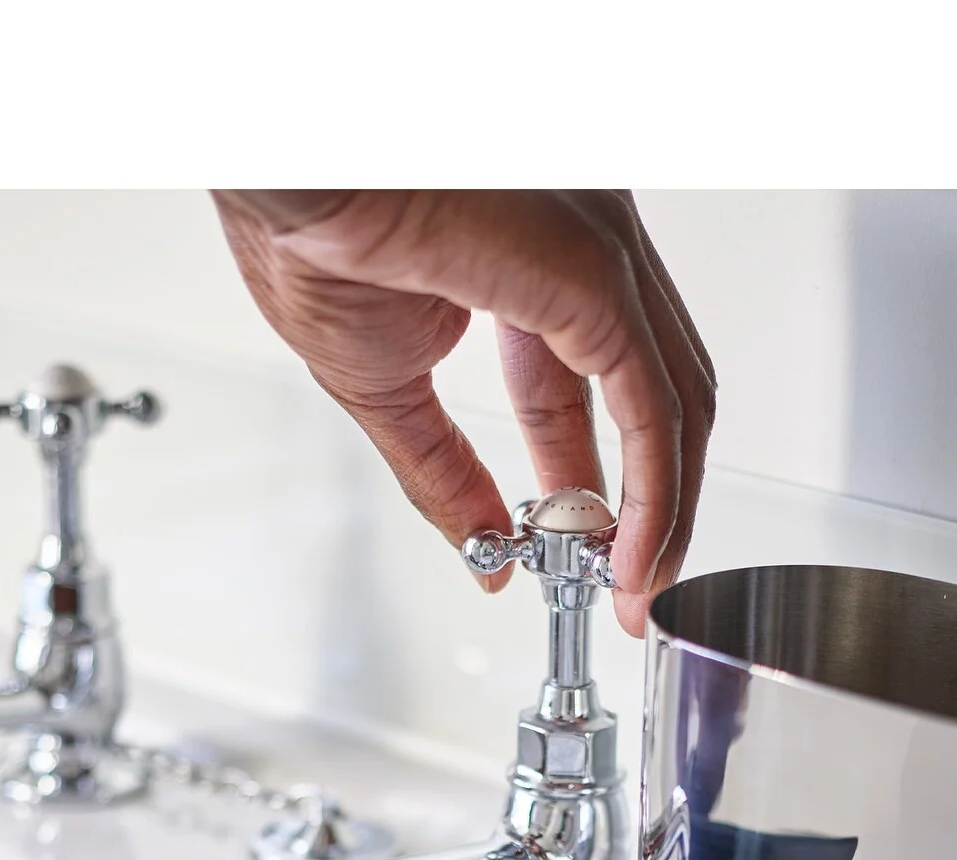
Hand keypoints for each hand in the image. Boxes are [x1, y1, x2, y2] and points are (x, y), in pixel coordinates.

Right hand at [213, 189, 715, 636]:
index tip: (589, 554)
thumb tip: (482, 552)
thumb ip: (445, 475)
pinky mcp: (597, 274)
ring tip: (636, 584)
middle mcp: (585, 244)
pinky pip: (652, 405)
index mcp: (536, 260)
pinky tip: (632, 551)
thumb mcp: (386, 389)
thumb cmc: (308, 230)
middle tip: (627, 582)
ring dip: (662, 512)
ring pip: (674, 402)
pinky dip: (654, 492)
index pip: (597, 385)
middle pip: (655, 395)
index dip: (598, 482)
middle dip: (647, 506)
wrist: (282, 177)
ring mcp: (600, 251)